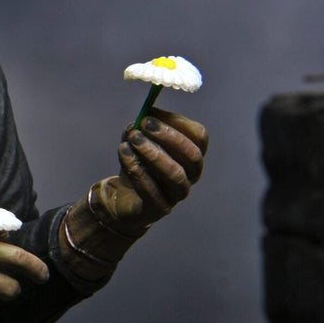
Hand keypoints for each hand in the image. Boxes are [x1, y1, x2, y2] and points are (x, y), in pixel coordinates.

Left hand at [97, 107, 207, 230]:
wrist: (123, 197)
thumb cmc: (138, 164)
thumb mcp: (138, 142)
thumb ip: (141, 128)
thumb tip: (144, 116)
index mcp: (191, 156)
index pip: (199, 137)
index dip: (179, 123)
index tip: (153, 113)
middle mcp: (190, 176)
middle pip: (192, 156)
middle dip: (168, 137)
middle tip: (143, 125)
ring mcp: (177, 195)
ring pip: (175, 174)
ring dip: (153, 153)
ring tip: (132, 139)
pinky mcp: (159, 209)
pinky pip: (152, 191)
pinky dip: (137, 170)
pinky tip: (124, 154)